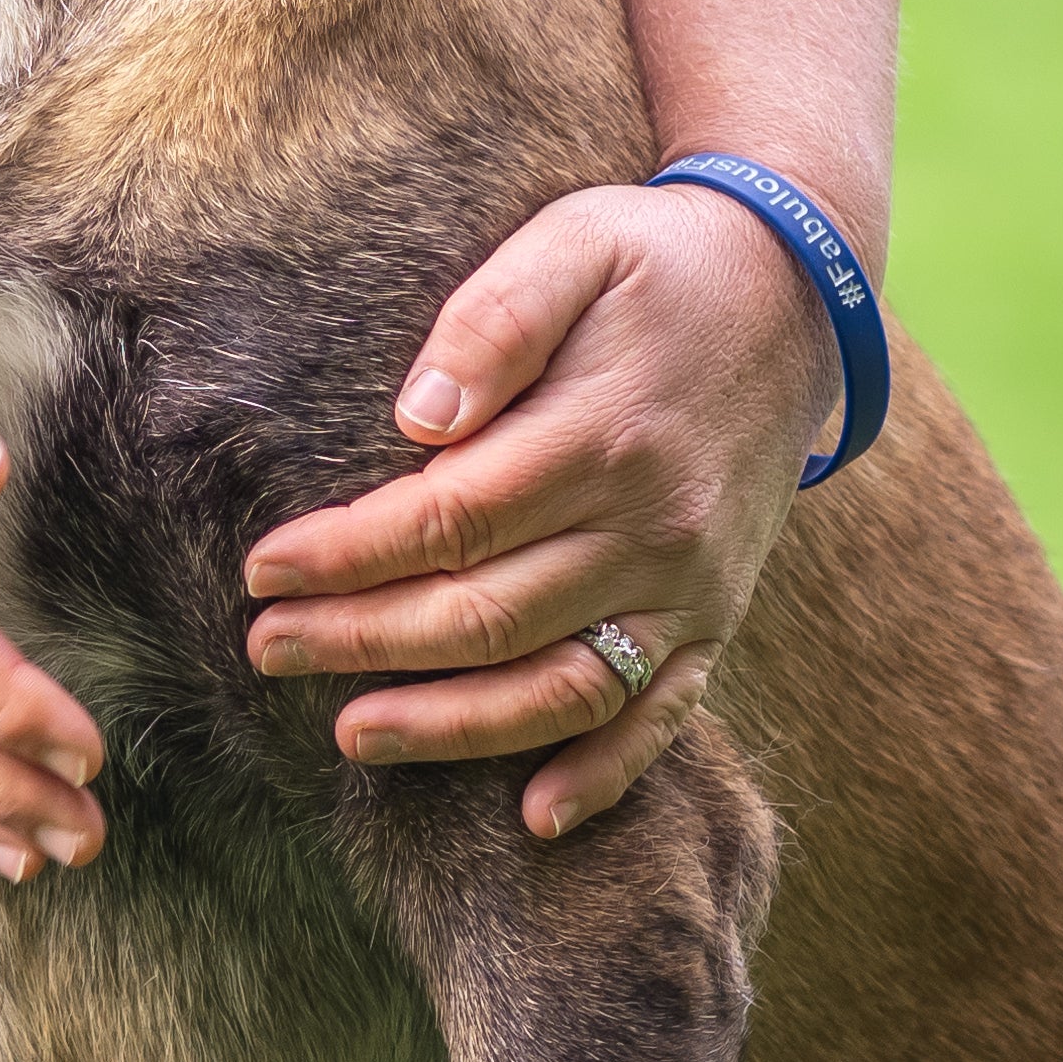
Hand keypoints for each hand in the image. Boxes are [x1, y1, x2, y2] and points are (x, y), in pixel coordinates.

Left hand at [238, 179, 846, 836]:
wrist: (799, 292)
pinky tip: (533, 818)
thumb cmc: (657, 262)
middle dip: (362, 642)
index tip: (262, 570)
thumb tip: (416, 418)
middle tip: (267, 649)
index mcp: (602, 435)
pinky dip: (603, 776)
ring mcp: (692, 586)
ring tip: (351, 734)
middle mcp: (652, 528)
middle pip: (485, 616)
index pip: (447, 521)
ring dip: (451, 727)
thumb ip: (493, 321)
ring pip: (561, 688)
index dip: (347, 556)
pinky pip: (664, 717)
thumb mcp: (574, 243)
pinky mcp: (718, 616)